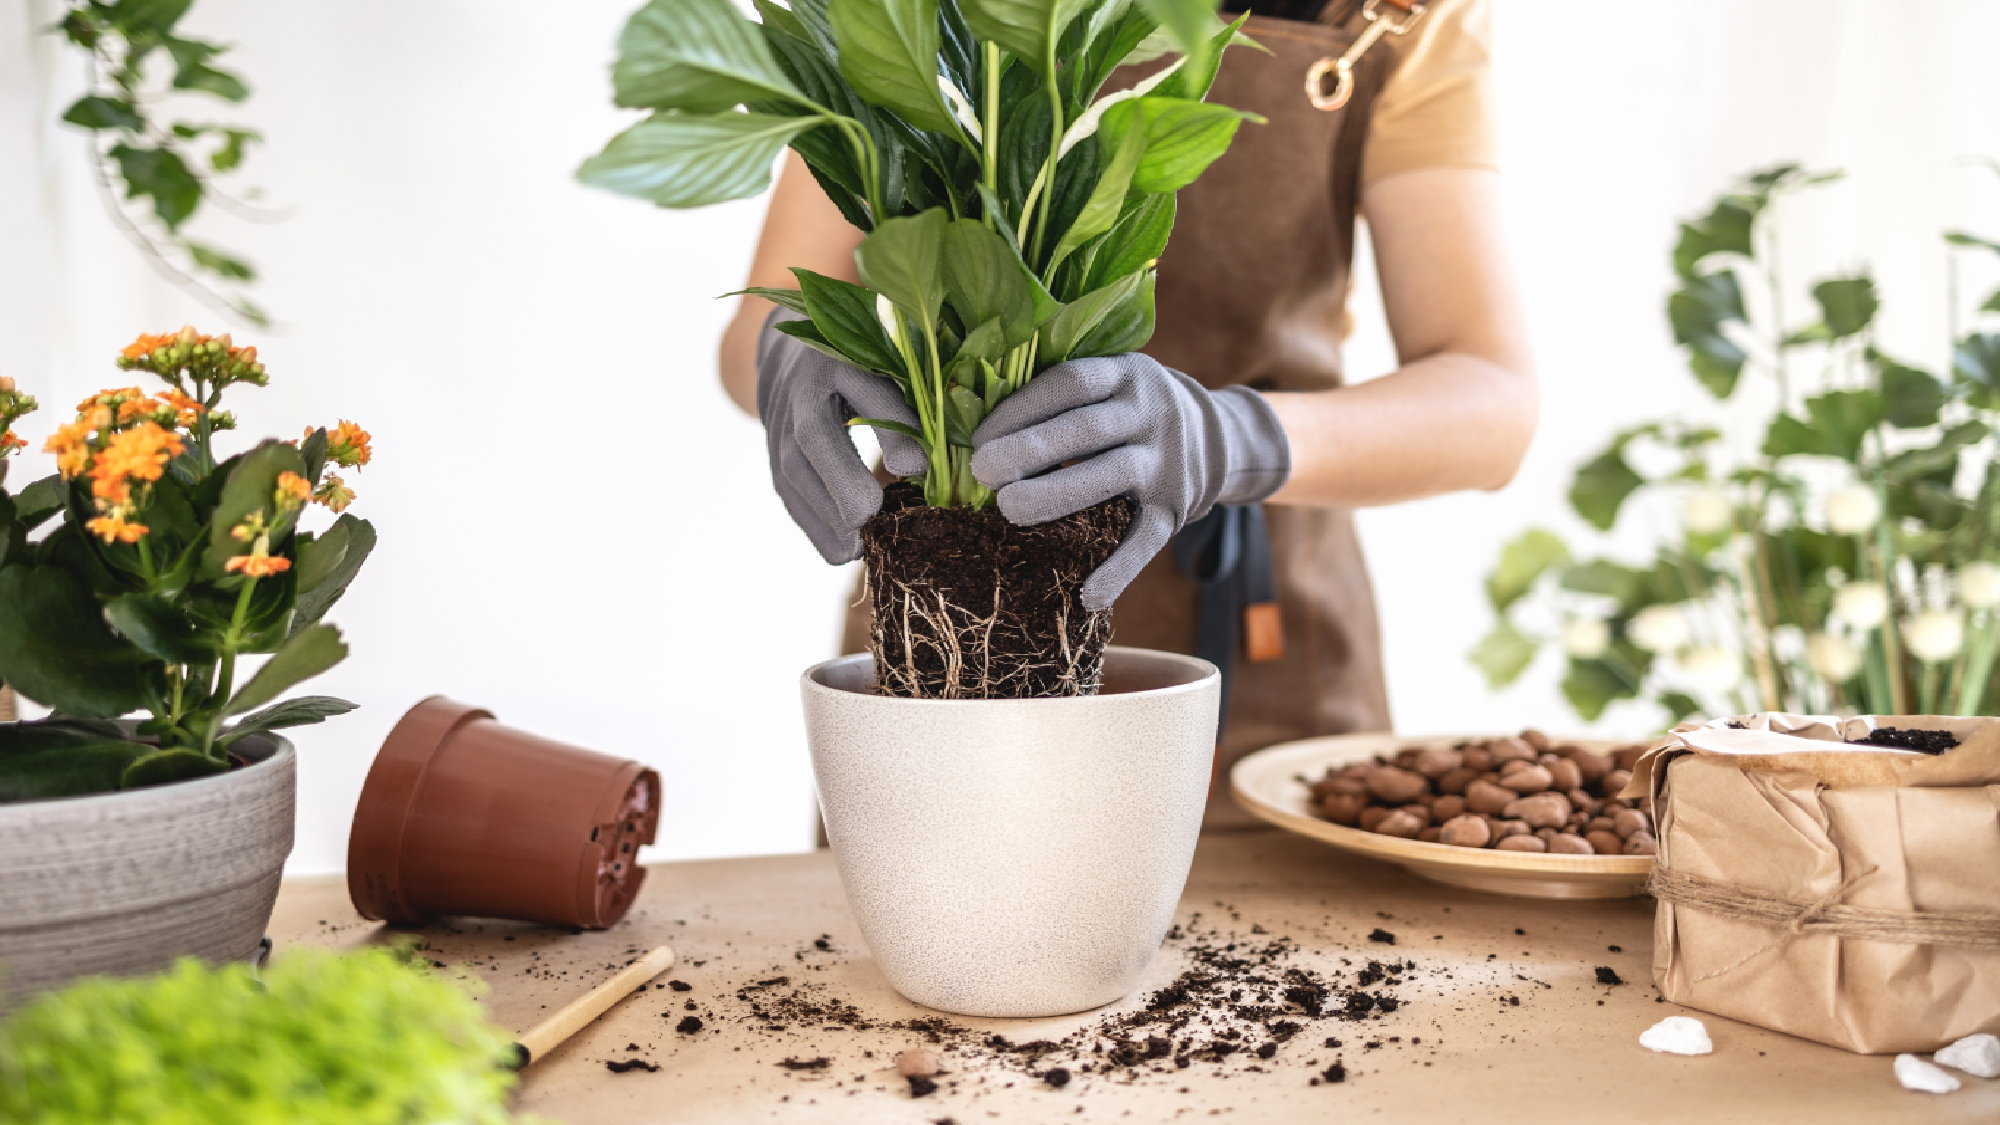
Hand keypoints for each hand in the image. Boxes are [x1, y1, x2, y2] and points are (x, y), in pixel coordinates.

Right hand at [756, 310, 926, 562]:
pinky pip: (786, 487)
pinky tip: (837, 551)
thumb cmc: (860, 361)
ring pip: (791, 467)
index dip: (889, 425)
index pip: (865, 387)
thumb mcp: (890, 369)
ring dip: (822, 515)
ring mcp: (778, 417)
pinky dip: (811, 523)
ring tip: (853, 551)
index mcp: (841, 356)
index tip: (913, 468)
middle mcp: (802, 385)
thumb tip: (919, 468)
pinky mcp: (772, 446)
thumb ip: (906, 410)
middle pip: (814, 434)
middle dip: (841, 480)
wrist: (791, 346)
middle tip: (868, 521)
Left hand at [969, 353, 1289, 610]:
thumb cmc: (1133, 409)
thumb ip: (1062, 395)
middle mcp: (1152, 412)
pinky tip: (1085, 595)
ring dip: (1057, 495)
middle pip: (1086, 429)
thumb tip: (973, 422)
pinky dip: (1118, 571)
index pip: (1070, 383)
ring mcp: (1168, 462)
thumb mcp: (1112, 382)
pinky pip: (1147, 541)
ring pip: (1112, 476)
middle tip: (982, 472)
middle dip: (1029, 449)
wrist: (1221, 437)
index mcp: (1126, 374)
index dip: (1020, 408)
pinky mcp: (1177, 508)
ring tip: (1008, 510)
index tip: (977, 436)